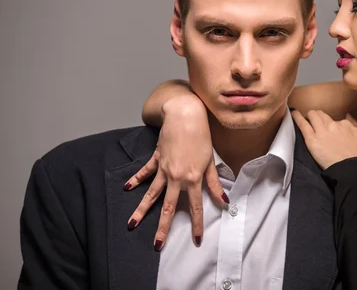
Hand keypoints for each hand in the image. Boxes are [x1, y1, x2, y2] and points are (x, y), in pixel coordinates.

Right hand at [123, 95, 227, 249]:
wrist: (185, 115)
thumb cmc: (202, 136)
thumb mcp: (210, 160)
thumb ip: (215, 183)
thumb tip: (224, 201)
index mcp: (193, 179)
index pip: (195, 207)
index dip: (196, 224)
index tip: (196, 240)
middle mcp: (176, 177)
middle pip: (169, 207)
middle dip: (163, 228)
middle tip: (156, 245)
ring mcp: (164, 169)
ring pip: (152, 194)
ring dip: (142, 210)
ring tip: (131, 224)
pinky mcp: (156, 159)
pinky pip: (145, 172)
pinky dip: (136, 180)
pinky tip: (127, 188)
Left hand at [292, 109, 356, 168]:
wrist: (352, 169)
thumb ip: (356, 124)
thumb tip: (348, 116)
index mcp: (345, 124)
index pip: (334, 120)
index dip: (331, 124)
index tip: (329, 129)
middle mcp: (332, 124)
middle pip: (321, 115)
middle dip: (318, 116)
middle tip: (315, 121)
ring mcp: (321, 131)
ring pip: (312, 116)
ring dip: (309, 116)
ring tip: (303, 116)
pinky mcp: (312, 140)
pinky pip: (303, 124)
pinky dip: (297, 117)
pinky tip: (293, 112)